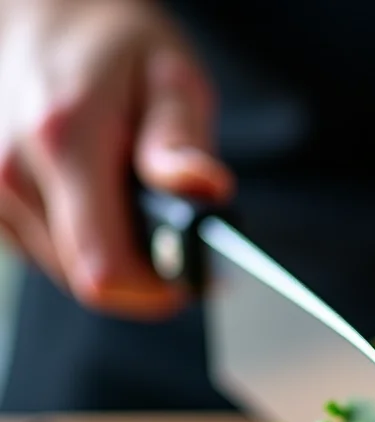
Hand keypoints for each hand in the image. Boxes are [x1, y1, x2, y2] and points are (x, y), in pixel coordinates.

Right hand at [0, 0, 233, 318]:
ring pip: (67, 272)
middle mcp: (14, 172)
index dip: (156, 292)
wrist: (45, 14)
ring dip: (111, 256)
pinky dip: (82, 243)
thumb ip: (181, 142)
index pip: (106, 271)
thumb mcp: (169, 79)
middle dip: (142, 274)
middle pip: (89, 280)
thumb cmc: (116, 47)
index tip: (189, 279)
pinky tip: (97, 202)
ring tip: (131, 206)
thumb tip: (207, 190)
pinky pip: (45, 253)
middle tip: (171, 237)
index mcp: (66, 143)